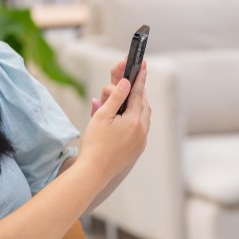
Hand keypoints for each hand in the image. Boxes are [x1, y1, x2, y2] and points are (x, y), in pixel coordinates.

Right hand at [80, 66, 150, 181]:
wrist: (94, 172)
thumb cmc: (95, 143)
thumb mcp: (102, 116)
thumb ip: (115, 97)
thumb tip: (126, 83)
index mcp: (134, 120)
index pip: (138, 94)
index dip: (139, 79)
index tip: (142, 66)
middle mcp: (141, 131)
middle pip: (143, 105)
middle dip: (139, 92)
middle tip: (135, 81)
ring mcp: (141, 141)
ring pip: (143, 118)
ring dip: (137, 106)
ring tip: (131, 97)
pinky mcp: (137, 149)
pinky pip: (139, 129)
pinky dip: (134, 119)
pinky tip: (126, 117)